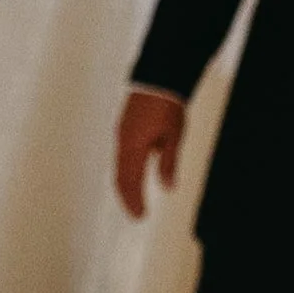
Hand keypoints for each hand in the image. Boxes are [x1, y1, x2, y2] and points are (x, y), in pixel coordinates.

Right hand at [115, 89, 184, 219]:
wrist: (158, 75)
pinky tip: (131, 177)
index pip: (131, 180)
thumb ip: (169, 163)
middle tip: (136, 215)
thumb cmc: (168, 105)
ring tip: (132, 200)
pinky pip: (121, 155)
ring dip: (125, 185)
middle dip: (128, 197)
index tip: (140, 217)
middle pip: (121, 176)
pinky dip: (125, 171)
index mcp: (135, 145)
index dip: (135, 200)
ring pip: (119, 166)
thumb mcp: (174, 136)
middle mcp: (123, 141)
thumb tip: (167, 188)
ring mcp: (122, 133)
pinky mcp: (124, 126)